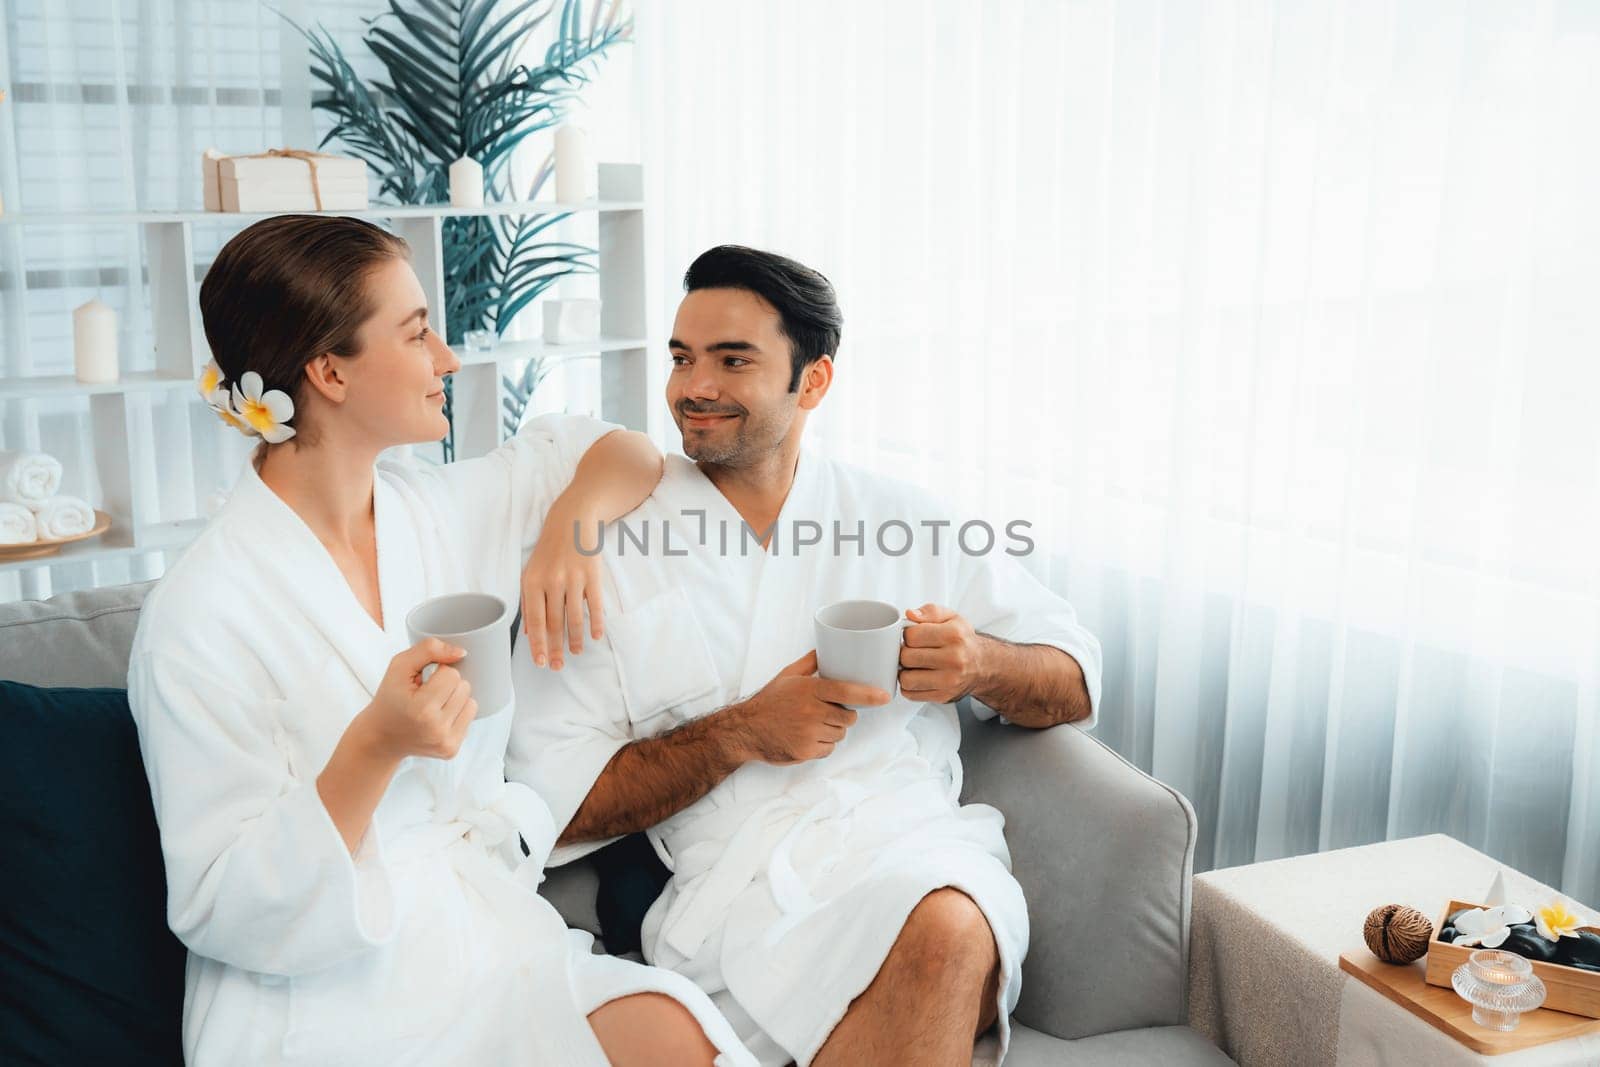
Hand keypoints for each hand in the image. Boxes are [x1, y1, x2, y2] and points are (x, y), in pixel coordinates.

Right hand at [358, 638, 478, 760]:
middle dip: (447, 685)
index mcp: (422, 709)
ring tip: (432, 706)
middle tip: (425, 695)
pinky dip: (456, 713)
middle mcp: (436, 729)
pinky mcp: (451, 749)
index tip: (422, 683)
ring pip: (471, 702)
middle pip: (464, 687)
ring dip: (454, 699)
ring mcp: (445, 742)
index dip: (437, 673)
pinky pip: (470, 717)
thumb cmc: (390, 699)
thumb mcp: (399, 665)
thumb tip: (461, 653)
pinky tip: (437, 718)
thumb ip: (429, 649)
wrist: (380, 737)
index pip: (452, 675)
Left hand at [522, 504, 604, 670]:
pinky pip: (594, 604)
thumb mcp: (531, 573)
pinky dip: (596, 622)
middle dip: (555, 648)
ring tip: (576, 652)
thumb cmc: (549, 551)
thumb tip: (528, 632)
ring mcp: (573, 578)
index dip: (537, 644)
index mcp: (532, 583)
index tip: (540, 663)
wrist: (571, 521)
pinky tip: (596, 636)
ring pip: (574, 617)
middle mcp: (551, 582)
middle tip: (557, 666)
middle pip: (554, 623)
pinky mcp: (592, 574)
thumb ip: (529, 603)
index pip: (535, 621)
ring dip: (575, 639)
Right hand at [731, 650, 891, 765]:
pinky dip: (823, 745)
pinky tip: (808, 737)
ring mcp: (809, 734)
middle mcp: (811, 712)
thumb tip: (826, 648)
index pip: (846, 691)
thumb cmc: (769, 701)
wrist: (746, 730)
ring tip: (814, 724)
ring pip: (839, 734)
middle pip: (848, 717)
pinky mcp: (806, 752)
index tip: (885, 697)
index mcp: (809, 690)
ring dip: (833, 730)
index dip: (869, 694)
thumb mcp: (787, 675)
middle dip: (845, 715)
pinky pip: (829, 749)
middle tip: (829, 711)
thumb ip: (809, 662)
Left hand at [898, 603, 988, 703]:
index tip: (912, 637)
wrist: (983, 664)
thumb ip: (929, 611)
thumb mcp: (951, 617)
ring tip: (913, 665)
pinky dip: (909, 686)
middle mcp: (954, 659)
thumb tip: (910, 614)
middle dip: (904, 653)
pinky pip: (911, 694)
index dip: (907, 635)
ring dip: (904, 672)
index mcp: (953, 635)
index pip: (912, 636)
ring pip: (906, 679)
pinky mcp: (943, 696)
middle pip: (906, 657)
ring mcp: (949, 680)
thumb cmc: (963, 640)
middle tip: (912, 651)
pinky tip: (918, 677)